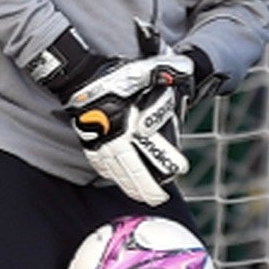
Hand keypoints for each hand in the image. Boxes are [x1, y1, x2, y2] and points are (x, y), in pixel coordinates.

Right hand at [65, 72, 186, 205]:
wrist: (80, 73)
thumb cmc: (118, 72)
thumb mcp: (147, 69)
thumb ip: (169, 72)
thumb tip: (187, 71)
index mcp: (134, 120)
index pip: (155, 147)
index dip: (168, 160)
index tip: (180, 169)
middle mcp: (118, 135)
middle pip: (134, 168)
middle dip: (147, 187)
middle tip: (159, 199)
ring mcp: (101, 140)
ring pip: (117, 170)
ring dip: (129, 186)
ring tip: (141, 197)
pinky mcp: (88, 140)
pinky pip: (99, 163)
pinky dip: (110, 174)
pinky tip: (117, 180)